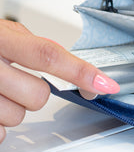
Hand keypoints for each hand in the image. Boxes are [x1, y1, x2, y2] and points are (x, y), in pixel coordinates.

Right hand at [0, 20, 119, 143]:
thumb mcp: (2, 33)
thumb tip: (72, 68)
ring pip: (18, 118)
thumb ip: (32, 46)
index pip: (49, 56)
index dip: (81, 72)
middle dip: (32, 92)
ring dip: (11, 108)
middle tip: (12, 80)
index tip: (105, 84)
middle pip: (38, 96)